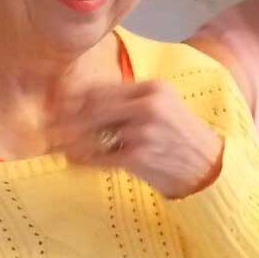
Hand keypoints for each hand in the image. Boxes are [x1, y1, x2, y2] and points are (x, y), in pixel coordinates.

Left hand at [53, 81, 223, 197]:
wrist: (209, 168)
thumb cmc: (181, 139)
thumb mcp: (164, 108)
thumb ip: (131, 103)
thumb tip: (86, 103)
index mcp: (154, 89)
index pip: (103, 88)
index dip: (76, 99)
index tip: (59, 107)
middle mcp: (149, 105)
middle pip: (94, 107)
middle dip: (68, 119)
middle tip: (49, 129)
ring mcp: (144, 131)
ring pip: (94, 132)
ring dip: (72, 141)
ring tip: (60, 147)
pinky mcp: (139, 156)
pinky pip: (101, 156)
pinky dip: (84, 160)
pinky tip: (75, 161)